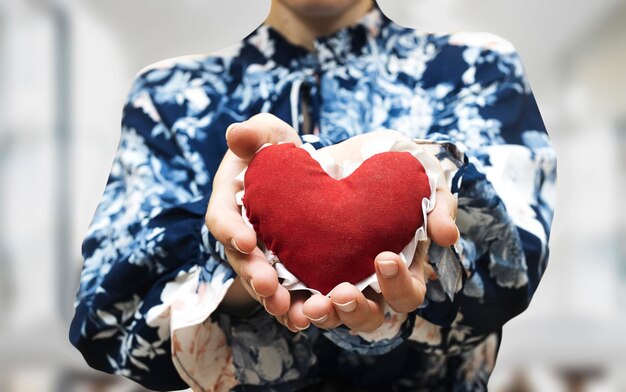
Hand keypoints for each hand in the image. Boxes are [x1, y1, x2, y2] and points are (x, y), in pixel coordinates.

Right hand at [206, 113, 300, 325]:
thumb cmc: (277, 150)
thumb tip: (236, 132)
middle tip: (268, 286)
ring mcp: (263, 257)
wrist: (303, 173)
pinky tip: (309, 319)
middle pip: (241, 261)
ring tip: (291, 313)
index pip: (222, 218)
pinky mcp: (287, 271)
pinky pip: (287, 293)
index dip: (230, 231)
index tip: (246, 239)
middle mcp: (242, 236)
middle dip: (253, 275)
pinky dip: (295, 307)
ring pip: (263, 285)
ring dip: (274, 300)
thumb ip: (254, 133)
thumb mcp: (268, 133)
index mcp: (231, 203)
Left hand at [299, 131, 458, 331]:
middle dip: (356, 310)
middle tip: (342, 293)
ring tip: (311, 306)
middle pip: (368, 317)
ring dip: (323, 315)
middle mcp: (367, 283)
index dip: (398, 284)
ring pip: (330, 315)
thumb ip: (439, 204)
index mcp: (399, 268)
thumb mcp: (420, 175)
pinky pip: (294, 297)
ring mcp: (333, 278)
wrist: (344, 151)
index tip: (383, 258)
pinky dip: (289, 302)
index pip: (406, 293)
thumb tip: (448, 237)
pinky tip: (279, 294)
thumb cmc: (391, 166)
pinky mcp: (301, 269)